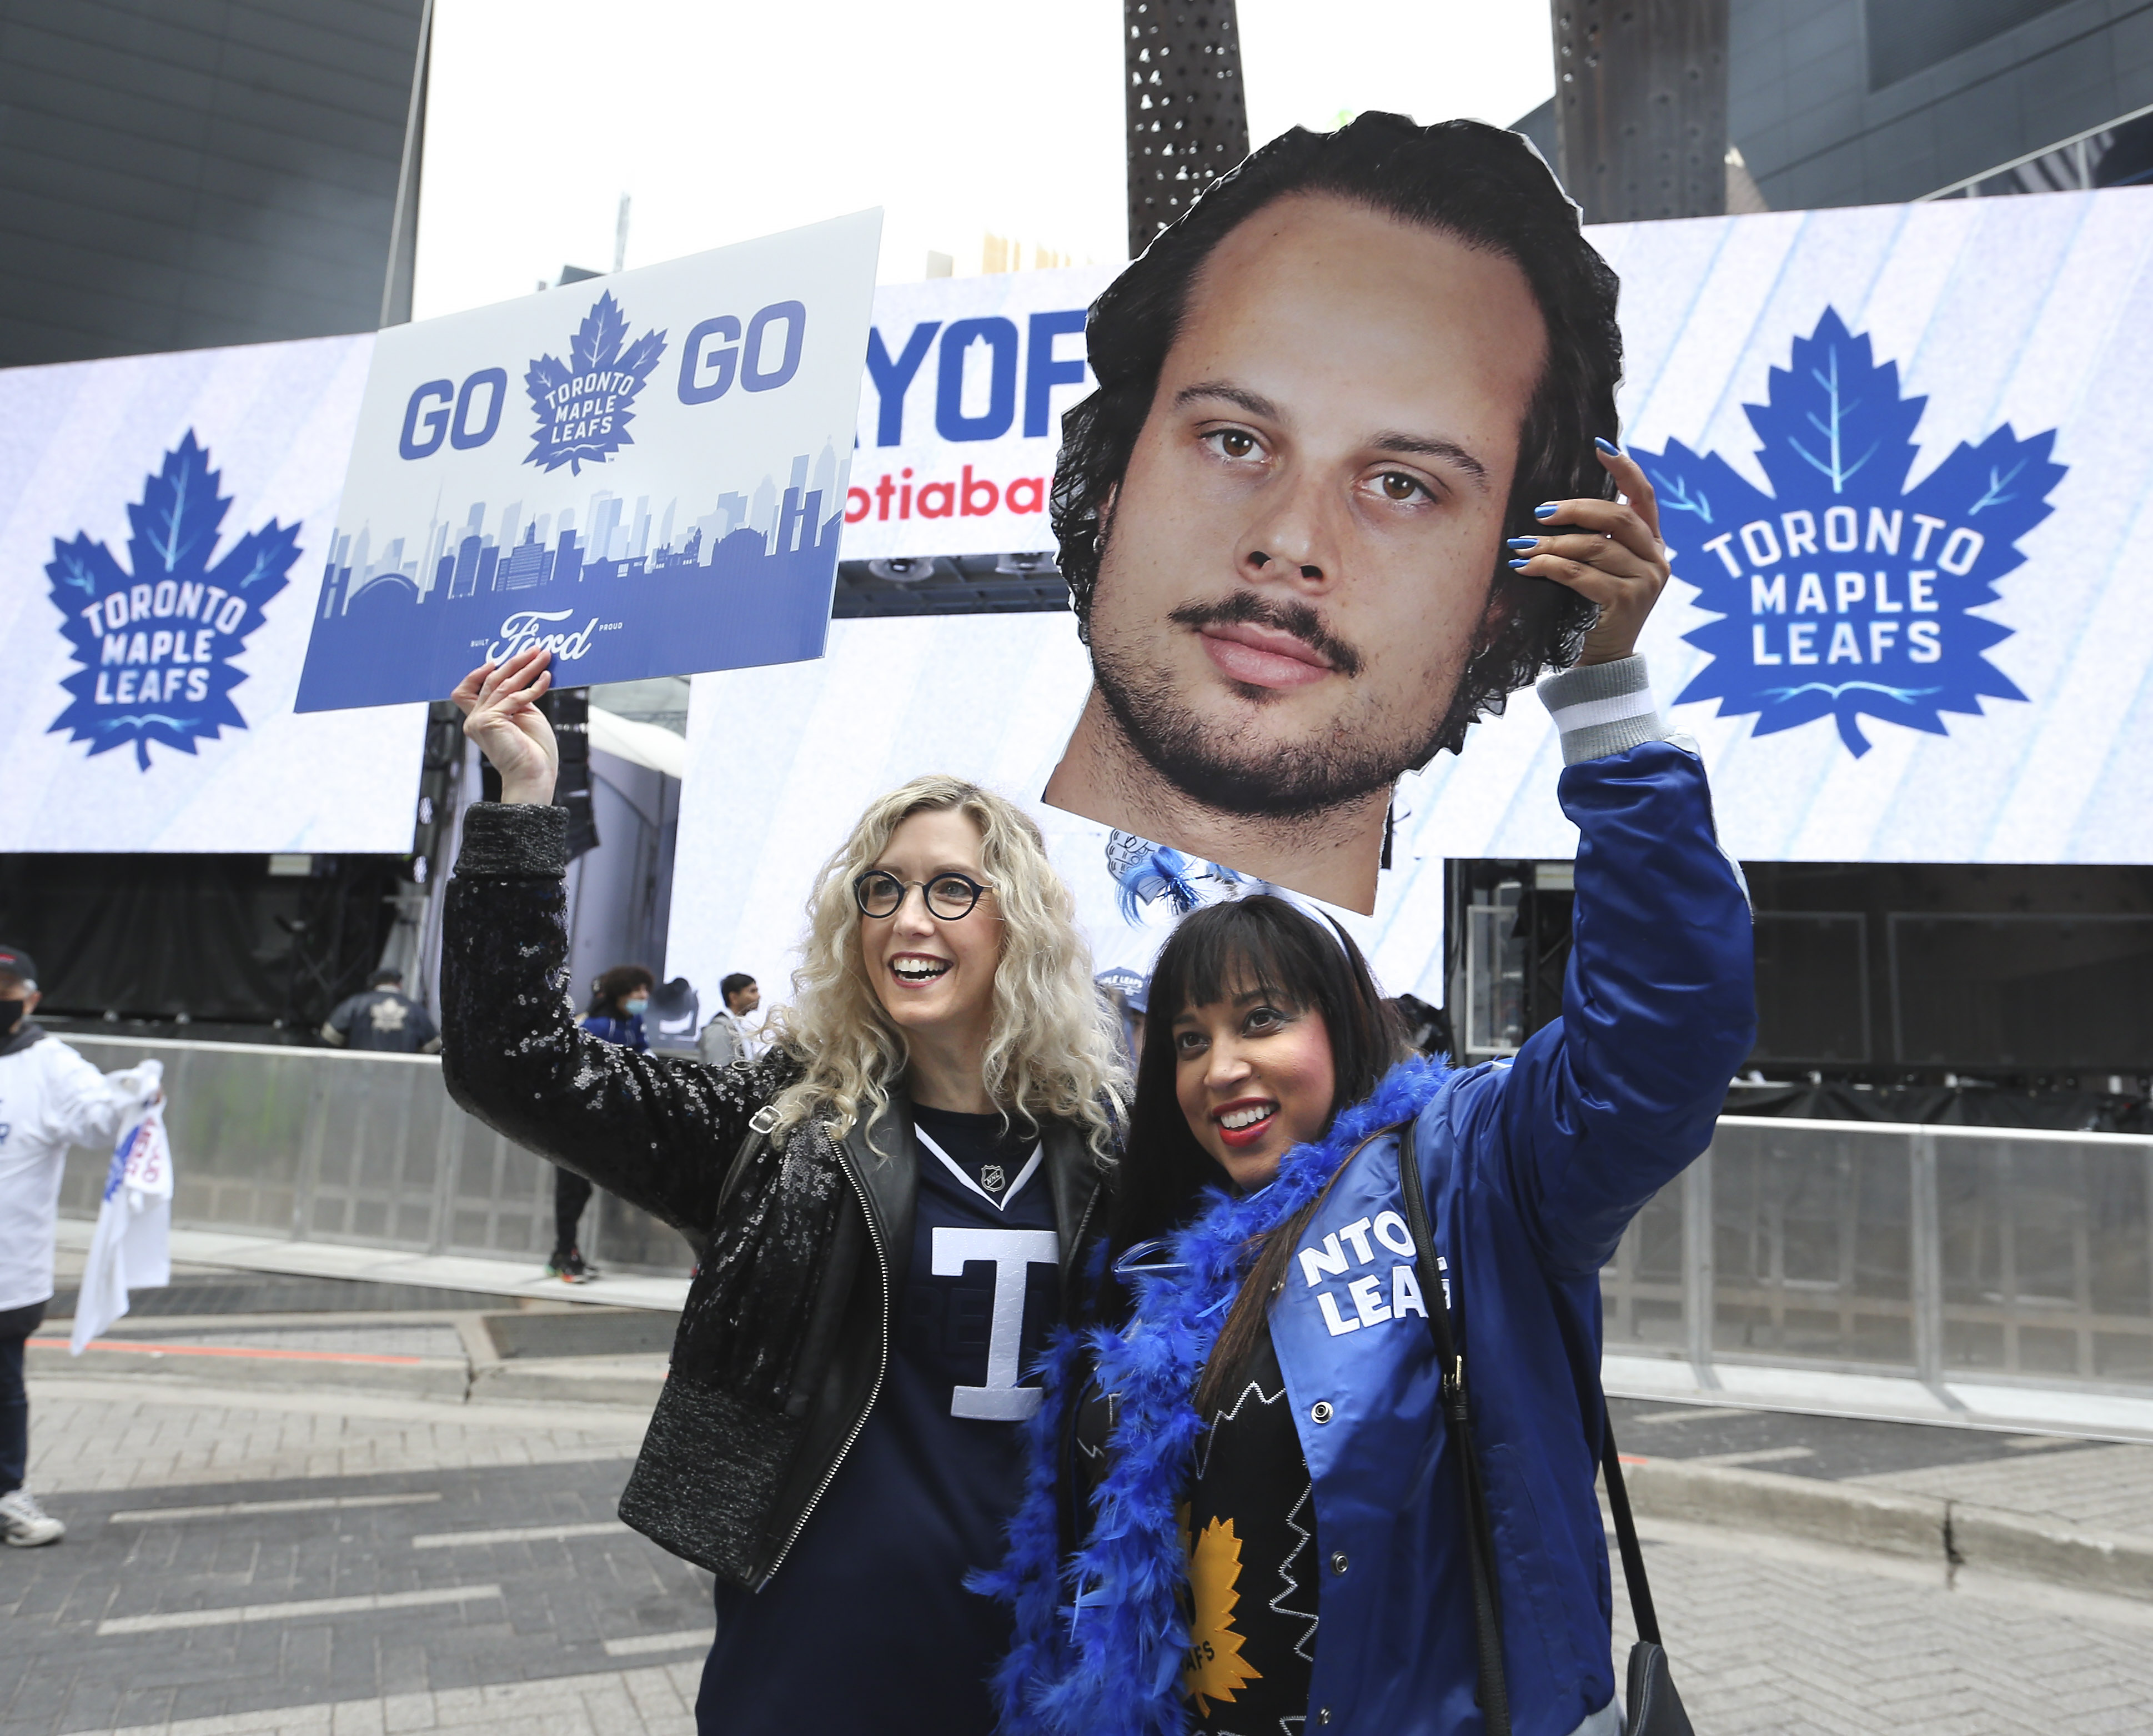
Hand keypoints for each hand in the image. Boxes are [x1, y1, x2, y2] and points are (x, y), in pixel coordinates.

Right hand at [451, 648, 557, 804]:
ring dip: (526, 668)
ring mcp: (480, 720)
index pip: (466, 689)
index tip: (500, 659)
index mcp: (479, 719)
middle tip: (535, 649)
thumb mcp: (525, 717)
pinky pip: (515, 697)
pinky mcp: (491, 722)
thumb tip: (523, 676)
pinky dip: (534, 687)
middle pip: (490, 680)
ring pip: (502, 684)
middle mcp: (475, 719)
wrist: (535, 777)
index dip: (479, 672)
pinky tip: (547, 678)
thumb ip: (516, 698)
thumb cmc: (534, 752)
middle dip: (515, 662)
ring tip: (544, 656)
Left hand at [1506, 442, 1668, 665]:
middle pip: (1618, 517)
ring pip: (1596, 547)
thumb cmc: (1589, 610)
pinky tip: (1527, 567)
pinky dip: (1550, 568)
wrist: (1600, 665)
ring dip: (1553, 544)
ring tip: (1523, 546)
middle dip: (1576, 510)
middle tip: (1540, 513)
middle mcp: (1657, 560)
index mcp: (1653, 544)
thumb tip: (1549, 508)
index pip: (1644, 497)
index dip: (1625, 469)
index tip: (1600, 446)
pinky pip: (1582, 575)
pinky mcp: (1627, 603)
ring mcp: (1646, 582)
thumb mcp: (1597, 569)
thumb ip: (1592, 539)